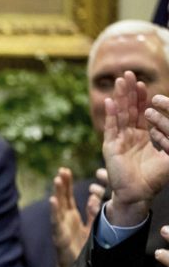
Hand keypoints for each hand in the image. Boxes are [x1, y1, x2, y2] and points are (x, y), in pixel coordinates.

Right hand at [50, 167, 105, 266]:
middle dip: (62, 185)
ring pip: (58, 208)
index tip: (66, 171)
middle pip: (62, 198)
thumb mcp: (92, 229)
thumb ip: (92, 214)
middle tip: (62, 170)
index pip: (67, 197)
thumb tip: (94, 197)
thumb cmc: (83, 251)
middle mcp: (64, 221)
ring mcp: (61, 228)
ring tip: (58, 180)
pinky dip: (54, 211)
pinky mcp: (59, 237)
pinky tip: (53, 201)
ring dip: (57, 193)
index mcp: (72, 217)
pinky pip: (56, 223)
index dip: (67, 184)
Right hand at [103, 71, 168, 225]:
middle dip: (129, 92)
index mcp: (144, 137)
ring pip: (120, 114)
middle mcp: (130, 136)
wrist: (139, 193)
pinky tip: (111, 101)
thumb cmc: (155, 177)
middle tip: (128, 73)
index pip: (142, 112)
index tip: (143, 84)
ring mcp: (120, 140)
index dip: (142, 98)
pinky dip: (111, 114)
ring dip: (120, 97)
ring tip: (119, 81)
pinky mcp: (111, 146)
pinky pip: (111, 127)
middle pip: (129, 109)